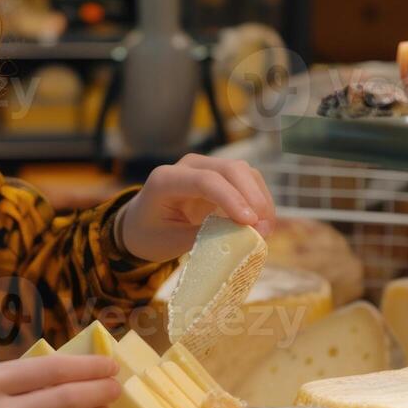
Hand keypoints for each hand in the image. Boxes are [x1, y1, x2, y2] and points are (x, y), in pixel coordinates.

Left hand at [117, 154, 276, 262]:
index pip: (205, 180)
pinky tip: (262, 223)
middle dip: (252, 198)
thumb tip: (242, 238)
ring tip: (265, 230)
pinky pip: (247, 181)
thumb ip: (204, 238)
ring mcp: (206, 167)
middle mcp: (188, 166)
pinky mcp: (220, 176)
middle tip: (263, 230)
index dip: (231, 199)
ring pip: (244, 172)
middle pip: (230, 169)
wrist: (141, 223)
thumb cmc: (151, 233)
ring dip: (260, 200)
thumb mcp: (170, 242)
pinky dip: (258, 201)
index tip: (250, 222)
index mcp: (166, 179)